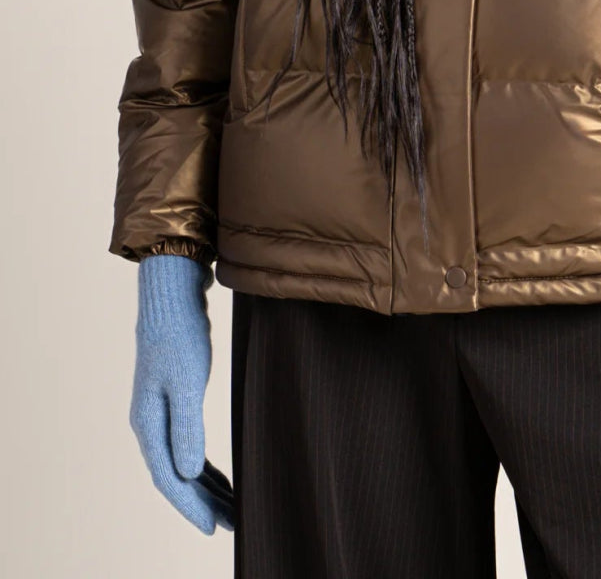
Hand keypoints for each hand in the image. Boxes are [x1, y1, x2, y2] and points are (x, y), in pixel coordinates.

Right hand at [129, 253, 233, 534]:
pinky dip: (203, 465)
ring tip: (231, 508)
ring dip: (205, 487)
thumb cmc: (178, 332)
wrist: (173, 292)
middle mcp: (151, 421)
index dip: (190, 506)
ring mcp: (162, 410)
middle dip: (202, 503)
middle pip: (175, 475)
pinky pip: (188, 444)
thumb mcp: (185, 379)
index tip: (214, 528)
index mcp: (149, 422)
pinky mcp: (176, 397)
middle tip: (231, 523)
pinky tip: (219, 476)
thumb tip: (186, 473)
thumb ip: (186, 427)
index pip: (168, 477)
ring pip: (183, 462)